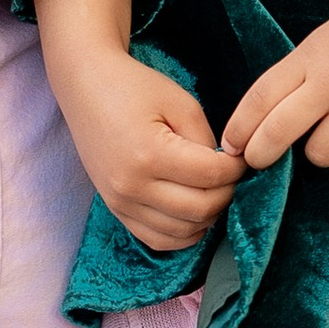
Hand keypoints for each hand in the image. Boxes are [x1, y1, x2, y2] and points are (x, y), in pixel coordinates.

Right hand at [62, 42, 242, 252]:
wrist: (87, 88)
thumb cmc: (134, 88)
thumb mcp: (181, 103)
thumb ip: (206, 141)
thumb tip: (224, 172)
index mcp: (149, 154)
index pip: (211, 176)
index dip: (236, 169)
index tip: (241, 158)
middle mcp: (131, 186)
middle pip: (200, 209)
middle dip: (227, 194)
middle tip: (231, 176)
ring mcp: (120, 202)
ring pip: (182, 231)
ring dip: (208, 216)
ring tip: (214, 192)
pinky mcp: (116, 209)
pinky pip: (158, 240)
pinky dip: (183, 233)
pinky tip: (194, 213)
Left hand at [221, 0, 328, 174]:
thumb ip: (303, 70)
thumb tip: (274, 112)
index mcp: (310, 56)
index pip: (260, 97)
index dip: (239, 126)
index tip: (230, 145)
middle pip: (277, 133)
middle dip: (260, 154)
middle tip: (257, 163)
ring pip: (320, 155)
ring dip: (322, 152)